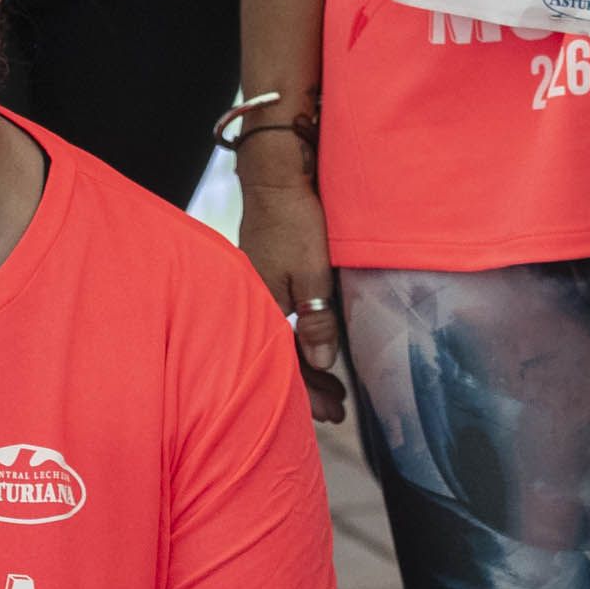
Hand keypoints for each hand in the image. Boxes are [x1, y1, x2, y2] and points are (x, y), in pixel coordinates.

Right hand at [235, 168, 348, 423]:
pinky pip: (277, 321)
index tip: (335, 412)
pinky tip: (308, 346)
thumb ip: (316, 318)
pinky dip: (295, 340)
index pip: (285, 363)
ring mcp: (256, 288)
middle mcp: (254, 303)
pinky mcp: (262, 275)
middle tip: (336, 410)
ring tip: (329, 386)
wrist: (273, 176)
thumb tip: (322, 362)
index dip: (311, 391)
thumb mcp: (312, 272)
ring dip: (303, 365)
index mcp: (262, 307)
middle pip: (279, 357)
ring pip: (278, 340)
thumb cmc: (293, 220)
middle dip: (308, 386)